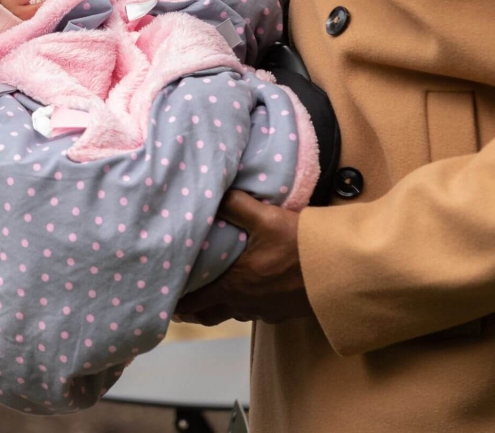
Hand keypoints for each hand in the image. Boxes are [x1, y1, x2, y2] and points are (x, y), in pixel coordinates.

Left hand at [174, 191, 312, 324]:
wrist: (342, 273)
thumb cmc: (301, 247)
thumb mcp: (267, 218)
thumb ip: (237, 204)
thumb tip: (215, 190)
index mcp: (234, 283)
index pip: (195, 298)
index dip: (177, 300)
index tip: (162, 296)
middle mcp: (244, 302)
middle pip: (208, 313)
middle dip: (190, 309)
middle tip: (176, 303)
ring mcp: (264, 310)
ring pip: (230, 314)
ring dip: (214, 308)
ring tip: (204, 299)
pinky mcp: (282, 312)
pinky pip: (252, 312)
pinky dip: (239, 305)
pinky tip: (244, 293)